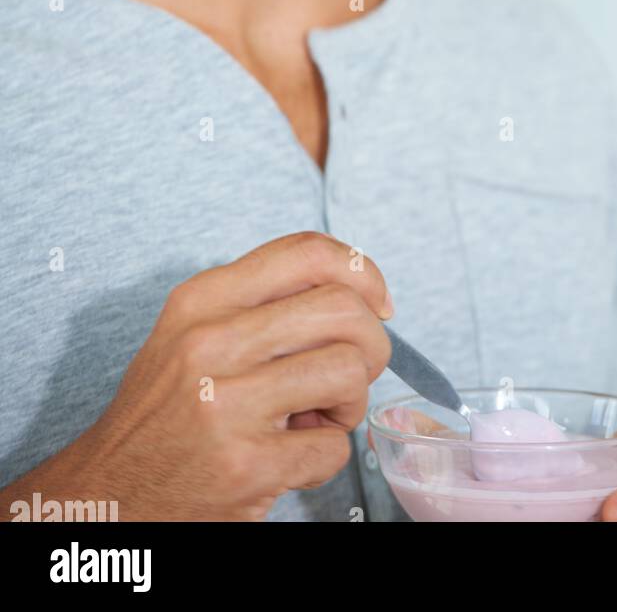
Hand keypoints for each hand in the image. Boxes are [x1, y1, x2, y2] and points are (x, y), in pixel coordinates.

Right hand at [60, 231, 393, 520]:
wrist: (106, 496)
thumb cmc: (167, 412)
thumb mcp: (192, 334)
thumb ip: (261, 302)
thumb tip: (359, 292)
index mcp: (202, 300)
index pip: (308, 251)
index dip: (363, 273)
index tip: (378, 304)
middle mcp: (209, 343)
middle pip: (343, 308)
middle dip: (370, 343)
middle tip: (352, 373)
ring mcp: (224, 405)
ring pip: (347, 369)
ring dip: (352, 401)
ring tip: (320, 417)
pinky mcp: (243, 465)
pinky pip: (334, 445)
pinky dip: (327, 456)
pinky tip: (294, 459)